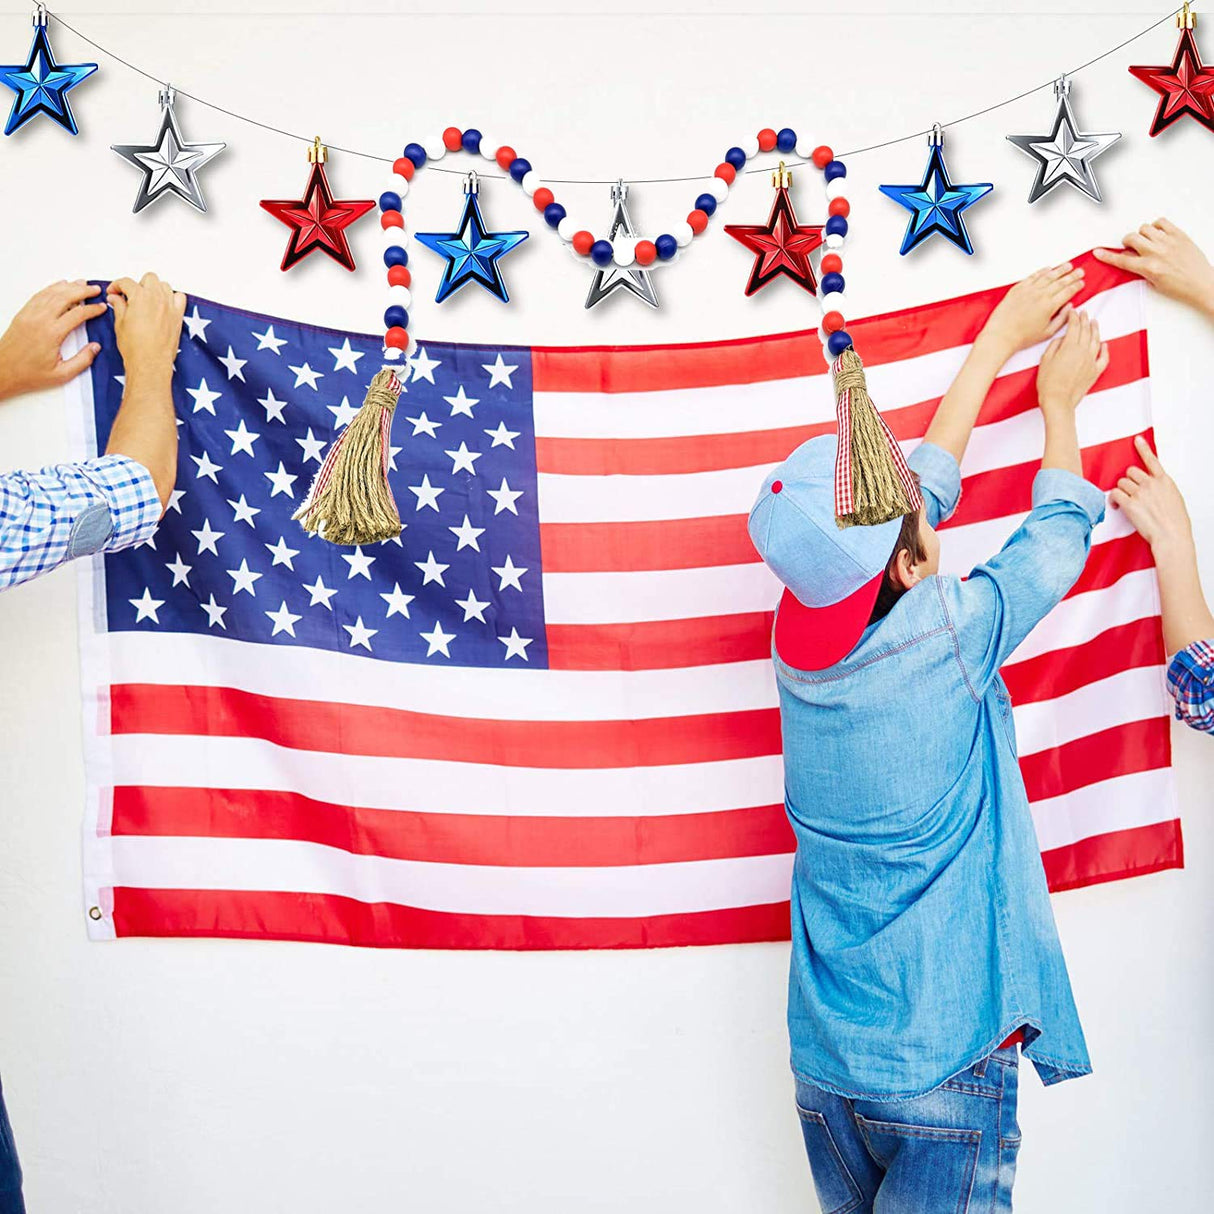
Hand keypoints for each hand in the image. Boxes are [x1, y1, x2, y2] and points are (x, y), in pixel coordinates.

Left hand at [0, 280, 107, 400]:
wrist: (3, 370)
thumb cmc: (29, 374)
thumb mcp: (62, 374)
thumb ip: (82, 361)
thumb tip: (95, 348)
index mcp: (52, 334)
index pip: (77, 314)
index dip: (92, 309)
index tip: (102, 308)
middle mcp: (40, 320)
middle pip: (65, 297)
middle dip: (82, 291)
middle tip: (95, 289)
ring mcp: (30, 315)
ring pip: (52, 293)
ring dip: (68, 286)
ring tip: (81, 284)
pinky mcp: (23, 314)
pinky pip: (39, 295)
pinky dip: (51, 288)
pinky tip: (60, 286)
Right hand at [107, 273, 186, 385]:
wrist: (151, 363)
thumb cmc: (136, 347)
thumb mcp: (120, 323)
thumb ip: (119, 306)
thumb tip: (115, 298)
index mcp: (140, 296)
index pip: (126, 282)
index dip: (117, 285)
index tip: (114, 292)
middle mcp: (158, 298)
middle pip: (149, 278)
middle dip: (138, 284)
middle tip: (131, 296)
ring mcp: (170, 306)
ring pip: (165, 286)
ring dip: (155, 289)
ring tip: (147, 300)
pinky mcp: (178, 316)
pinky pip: (180, 298)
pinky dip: (173, 298)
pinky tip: (164, 305)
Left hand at [979, 262, 1084, 356]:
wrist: (1001, 335)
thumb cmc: (1022, 337)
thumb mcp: (1047, 332)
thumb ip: (1062, 319)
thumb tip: (1070, 307)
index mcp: (1049, 306)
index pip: (1068, 291)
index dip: (1077, 285)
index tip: (1082, 282)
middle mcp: (1040, 295)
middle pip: (1061, 281)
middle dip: (1072, 275)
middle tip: (1080, 271)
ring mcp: (1028, 290)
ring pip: (1048, 276)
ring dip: (1060, 270)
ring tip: (1068, 265)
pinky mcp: (1018, 289)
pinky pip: (1033, 276)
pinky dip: (1042, 271)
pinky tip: (1048, 269)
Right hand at [1036, 311, 1109, 415]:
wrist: (1058, 401)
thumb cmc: (1048, 383)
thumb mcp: (1045, 360)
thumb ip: (1055, 345)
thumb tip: (1063, 338)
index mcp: (1070, 347)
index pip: (1074, 326)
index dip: (1073, 317)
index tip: (1073, 312)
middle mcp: (1083, 351)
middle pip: (1086, 331)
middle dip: (1085, 320)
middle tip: (1084, 313)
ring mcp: (1091, 361)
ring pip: (1096, 341)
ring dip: (1096, 330)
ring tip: (1094, 323)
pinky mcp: (1095, 372)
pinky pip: (1104, 358)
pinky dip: (1106, 349)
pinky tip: (1105, 344)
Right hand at [1094, 218, 1213, 317]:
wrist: (1202, 284)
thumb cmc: (1181, 287)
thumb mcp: (1154, 283)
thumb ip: (1140, 269)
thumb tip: (1130, 260)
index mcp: (1149, 268)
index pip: (1122, 260)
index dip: (1107, 255)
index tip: (1099, 252)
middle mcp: (1157, 253)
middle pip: (1132, 238)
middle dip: (1127, 242)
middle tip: (1131, 247)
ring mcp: (1169, 242)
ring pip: (1145, 228)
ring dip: (1141, 234)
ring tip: (1147, 241)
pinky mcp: (1179, 235)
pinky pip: (1161, 222)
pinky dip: (1156, 226)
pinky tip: (1158, 234)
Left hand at [1110, 436, 1193, 555]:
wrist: (1171, 535)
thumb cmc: (1175, 522)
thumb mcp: (1173, 498)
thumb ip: (1161, 489)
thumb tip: (1152, 488)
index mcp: (1164, 481)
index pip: (1152, 460)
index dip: (1143, 449)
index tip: (1137, 440)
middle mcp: (1151, 484)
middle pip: (1130, 472)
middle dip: (1129, 481)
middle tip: (1131, 492)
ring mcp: (1140, 493)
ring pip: (1121, 483)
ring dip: (1121, 491)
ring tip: (1125, 502)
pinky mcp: (1130, 503)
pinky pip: (1114, 494)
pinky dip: (1113, 500)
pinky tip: (1118, 506)